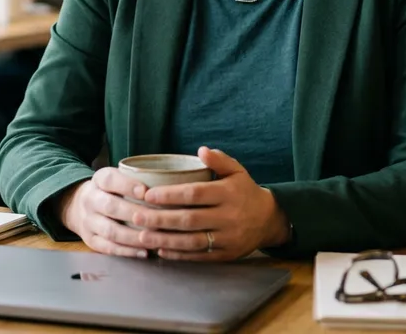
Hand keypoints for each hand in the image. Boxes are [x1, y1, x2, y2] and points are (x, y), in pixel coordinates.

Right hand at [56, 168, 150, 258]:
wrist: (79, 204)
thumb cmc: (111, 189)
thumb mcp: (118, 176)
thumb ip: (137, 178)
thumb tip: (169, 182)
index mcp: (99, 179)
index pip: (110, 180)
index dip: (127, 185)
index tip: (146, 191)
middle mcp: (90, 200)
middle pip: (111, 206)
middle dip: (135, 214)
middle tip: (157, 218)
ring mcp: (88, 222)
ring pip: (110, 230)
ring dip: (134, 236)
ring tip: (154, 238)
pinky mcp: (90, 240)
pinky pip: (108, 247)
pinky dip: (127, 251)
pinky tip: (144, 251)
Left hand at [129, 146, 289, 260]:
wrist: (269, 219)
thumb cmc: (245, 191)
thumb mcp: (238, 170)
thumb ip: (219, 160)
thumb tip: (201, 150)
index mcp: (227, 193)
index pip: (194, 194)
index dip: (170, 195)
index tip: (148, 195)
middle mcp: (228, 216)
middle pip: (188, 219)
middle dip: (160, 219)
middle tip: (136, 216)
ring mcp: (227, 238)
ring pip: (191, 241)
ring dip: (165, 239)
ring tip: (142, 235)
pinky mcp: (226, 255)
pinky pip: (199, 256)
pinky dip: (179, 255)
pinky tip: (161, 250)